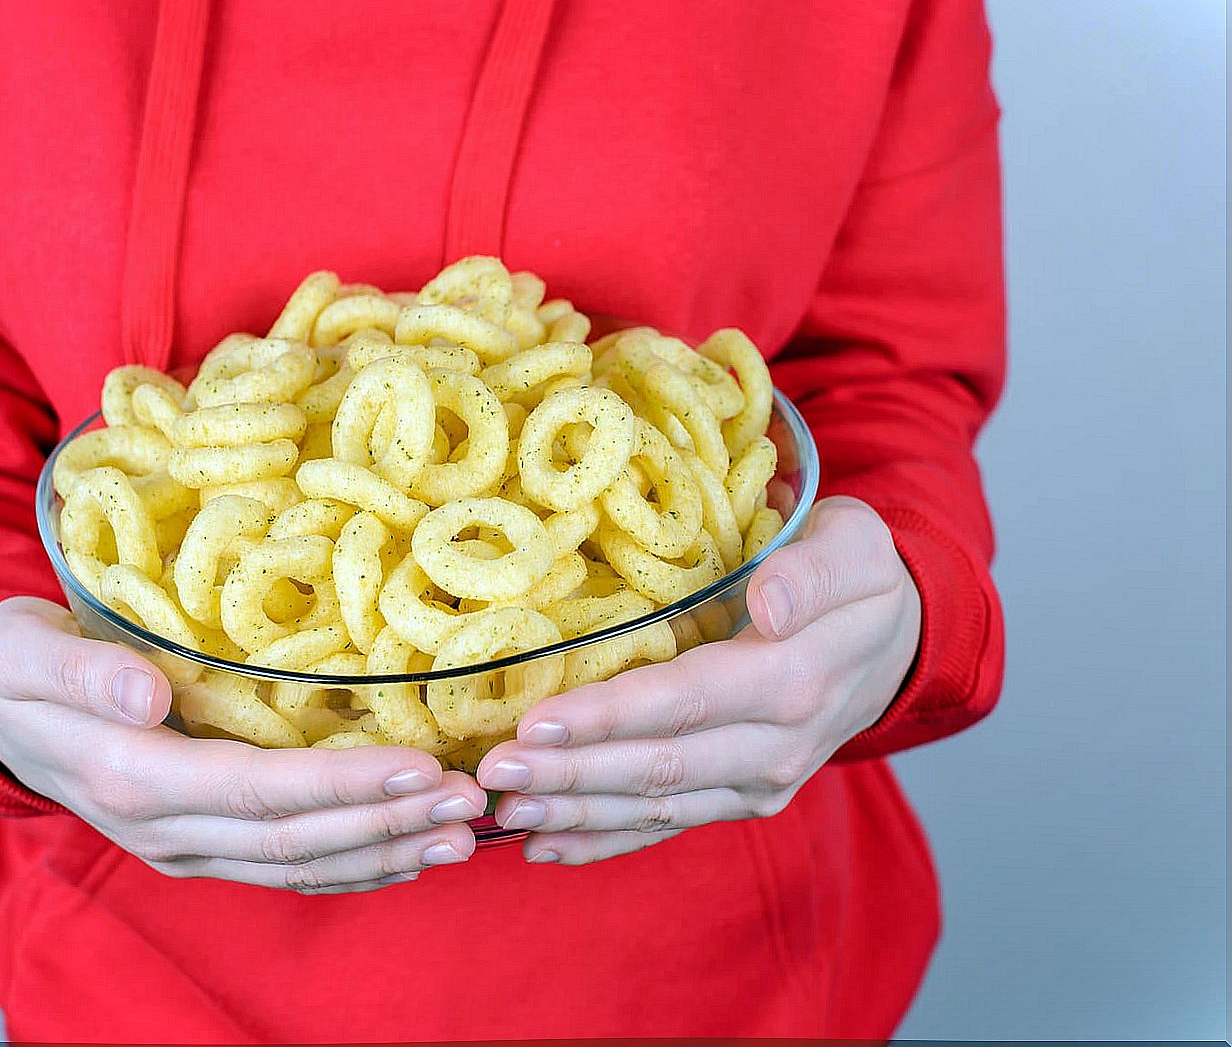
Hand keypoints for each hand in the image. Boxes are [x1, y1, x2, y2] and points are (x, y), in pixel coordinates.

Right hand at [0, 598, 485, 892]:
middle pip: (291, 838)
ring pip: (295, 865)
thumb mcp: (24, 648)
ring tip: (458, 832)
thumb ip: (80, 671)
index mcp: (131, 777)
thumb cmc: (17, 667)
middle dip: (385, 821)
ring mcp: (181, 847)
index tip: (417, 767)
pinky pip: (282, 869)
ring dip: (381, 852)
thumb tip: (147, 695)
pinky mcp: (197, 847)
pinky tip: (404, 855)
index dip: (340, 787)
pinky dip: (349, 867)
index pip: (255, 790)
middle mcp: (163, 829)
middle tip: (468, 799)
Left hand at [475, 496, 920, 864]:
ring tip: (507, 810)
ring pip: (656, 806)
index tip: (539, 721)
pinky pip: (668, 826)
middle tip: (495, 772)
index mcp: (795, 680)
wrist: (898, 641)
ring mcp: (760, 783)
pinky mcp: (742, 799)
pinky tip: (545, 847)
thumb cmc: (858, 578)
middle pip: (659, 766)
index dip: (611, 716)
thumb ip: (815, 572)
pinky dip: (605, 842)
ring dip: (577, 812)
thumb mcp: (856, 547)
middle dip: (571, 773)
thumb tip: (770, 606)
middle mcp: (776, 746)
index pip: (686, 702)